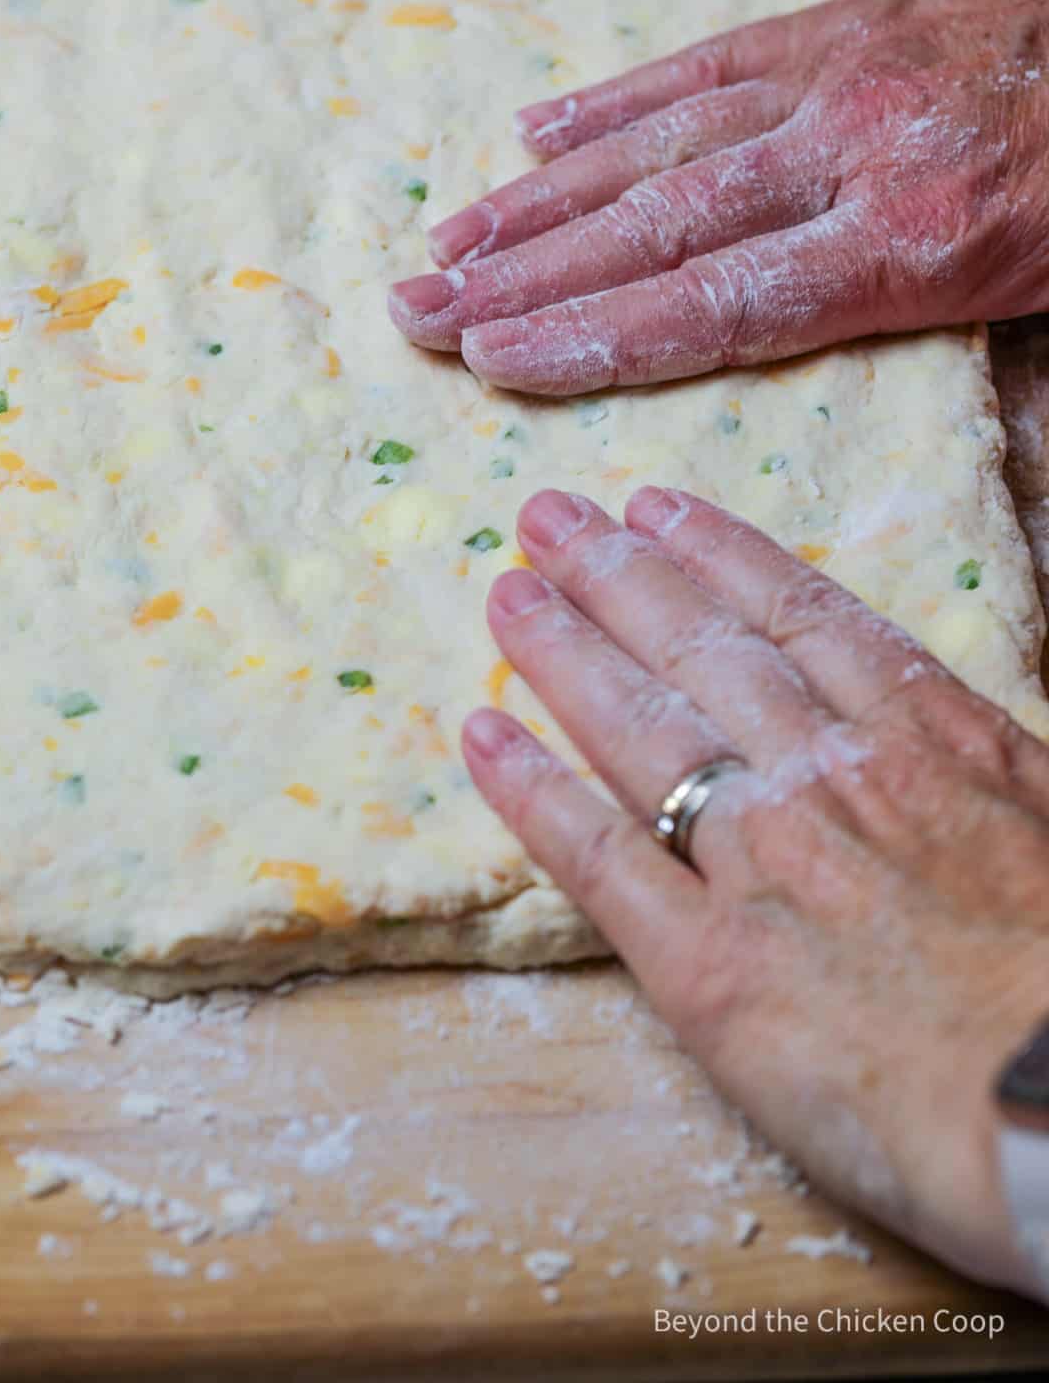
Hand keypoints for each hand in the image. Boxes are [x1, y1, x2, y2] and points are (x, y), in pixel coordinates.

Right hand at [390, 0, 1048, 393]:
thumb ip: (932, 332)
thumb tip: (799, 382)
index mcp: (916, 239)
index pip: (717, 306)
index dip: (593, 337)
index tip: (495, 361)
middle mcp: (854, 152)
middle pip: (659, 227)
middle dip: (526, 275)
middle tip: (418, 314)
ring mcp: (839, 73)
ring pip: (661, 144)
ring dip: (541, 199)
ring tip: (447, 245)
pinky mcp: (843, 17)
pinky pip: (708, 60)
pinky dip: (615, 102)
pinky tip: (536, 131)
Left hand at [462, 485, 1048, 1296]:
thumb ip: (991, 769)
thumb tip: (948, 732)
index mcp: (930, 742)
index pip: (801, 618)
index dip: (718, 555)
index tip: (659, 506)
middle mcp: (831, 778)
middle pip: (703, 650)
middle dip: (617, 573)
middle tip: (548, 515)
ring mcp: (761, 864)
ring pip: (642, 726)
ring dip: (564, 648)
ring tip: (507, 588)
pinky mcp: (706, 967)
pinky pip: (599, 856)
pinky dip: (532, 789)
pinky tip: (481, 735)